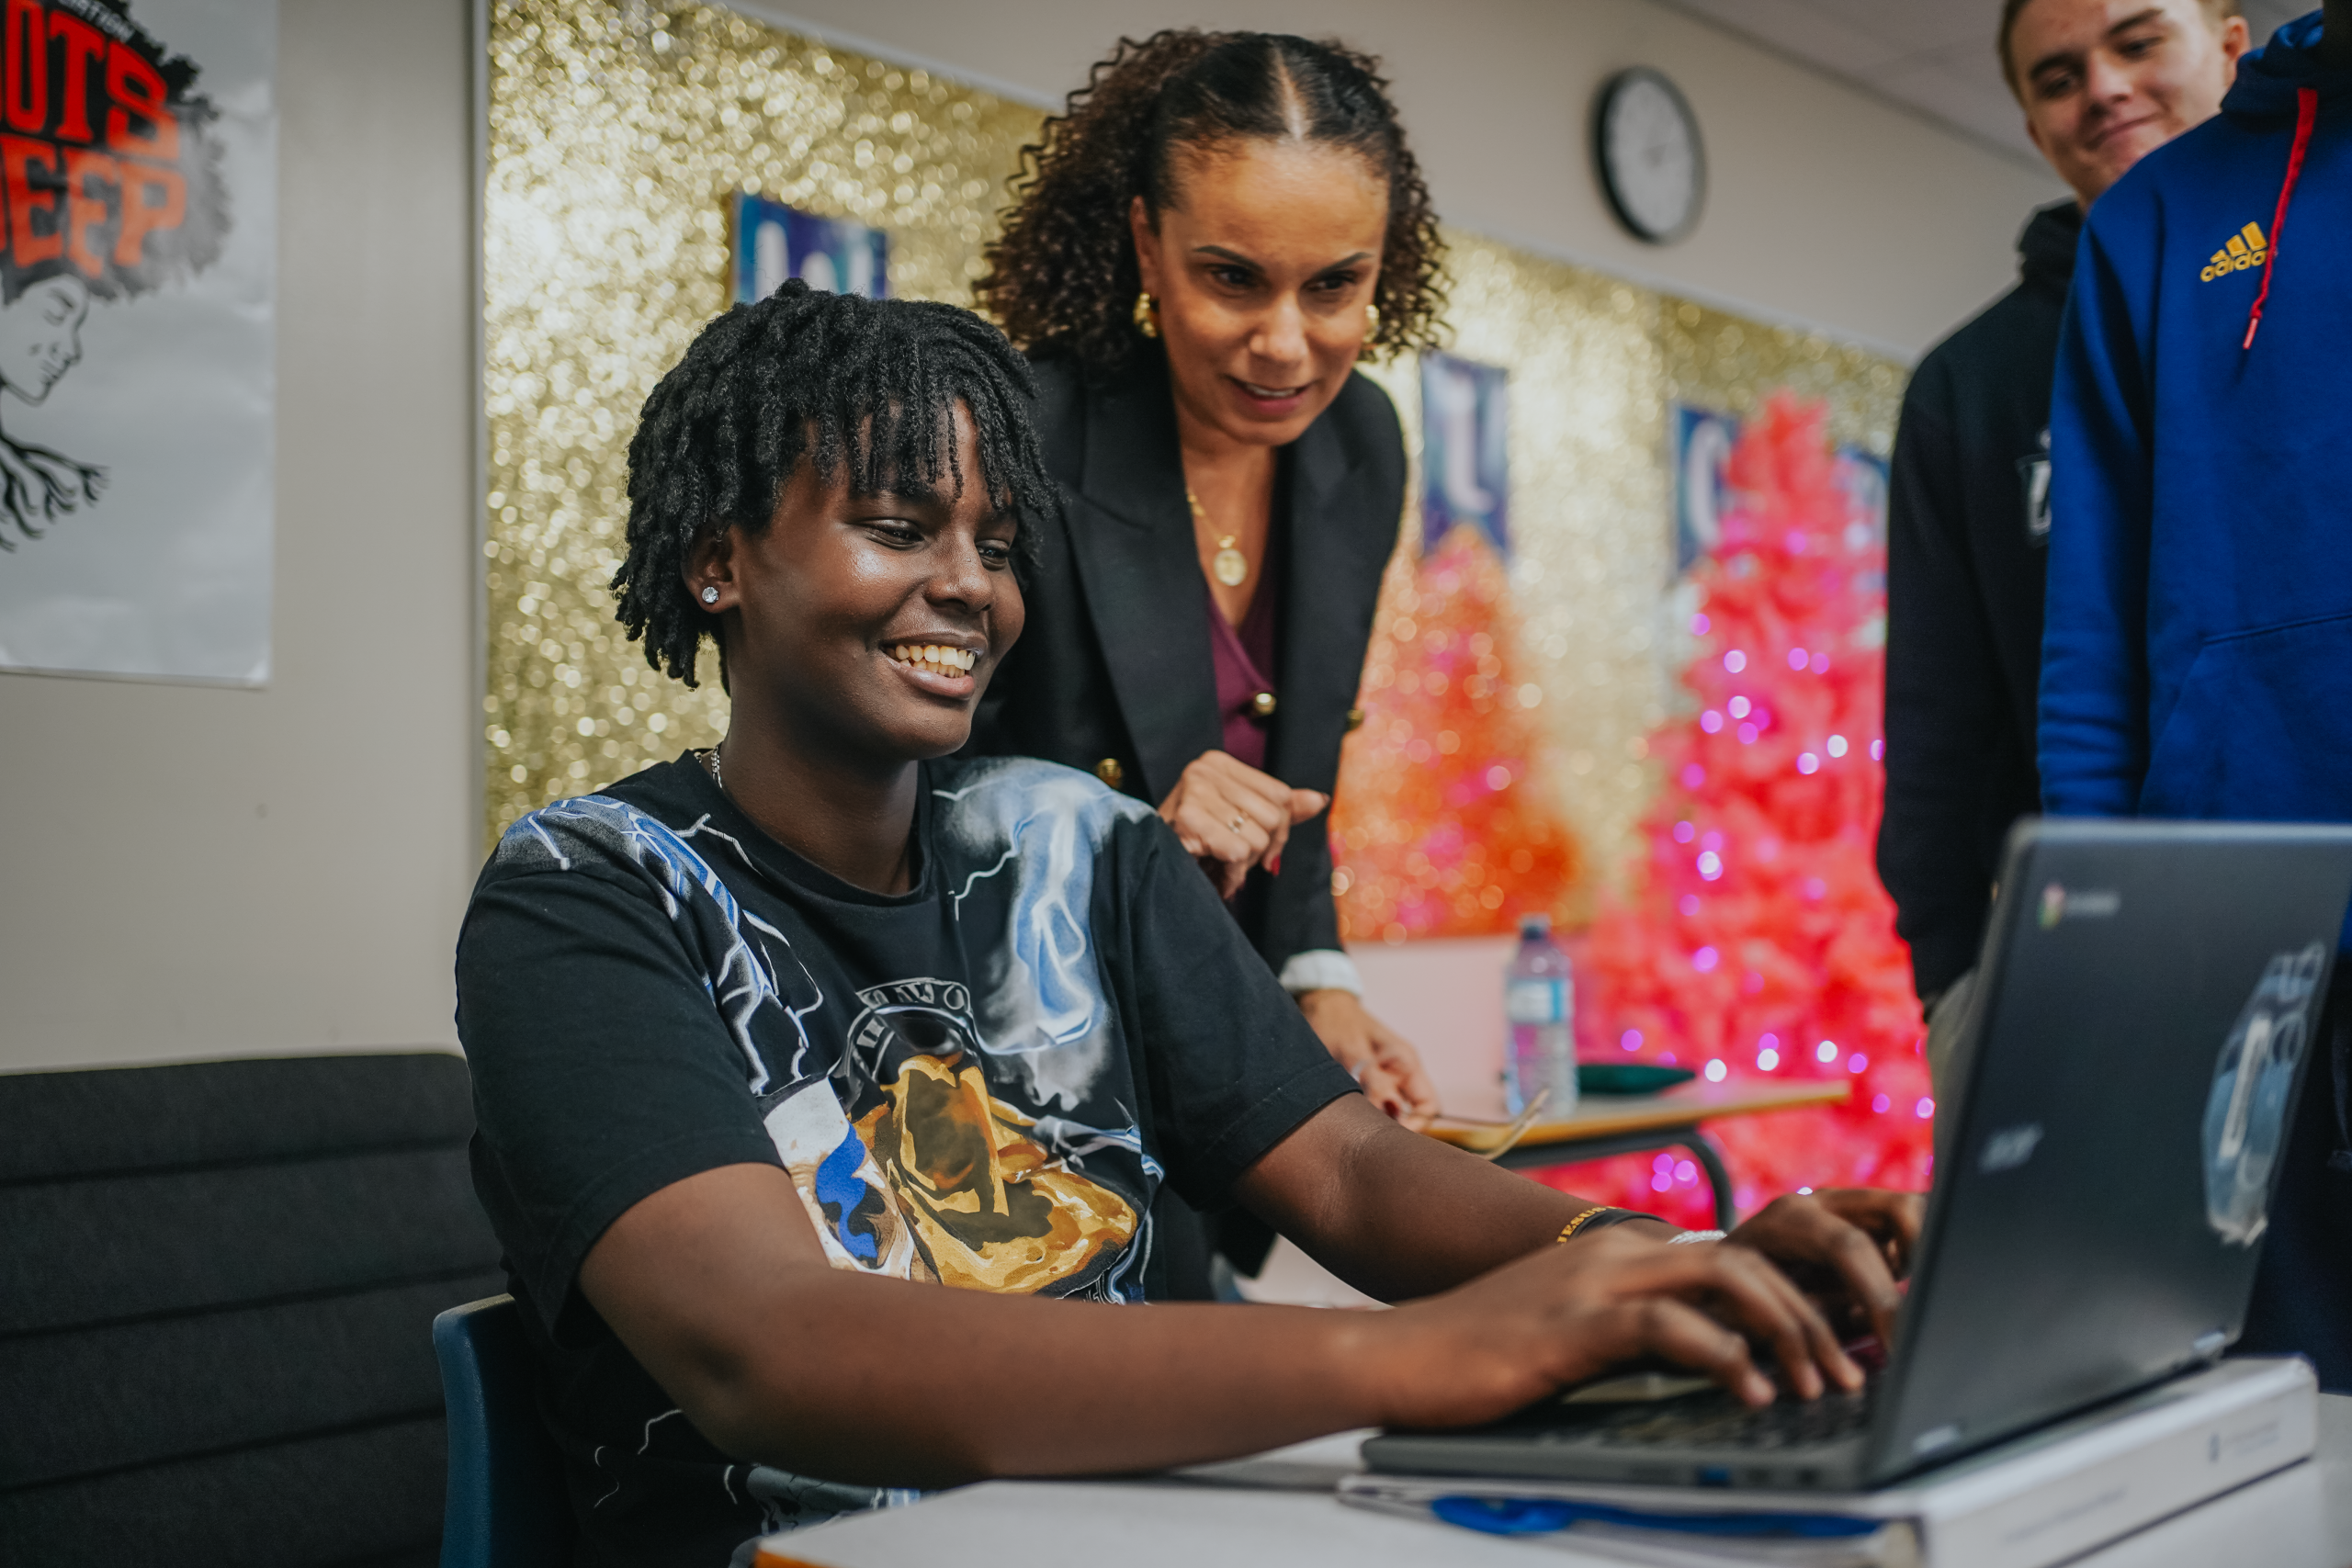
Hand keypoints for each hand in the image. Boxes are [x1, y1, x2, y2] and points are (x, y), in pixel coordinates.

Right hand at [1158, 750, 1325, 898]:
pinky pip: (1239, 852)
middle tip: (1234, 859)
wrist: (1148, 868)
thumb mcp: (1240, 820)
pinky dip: (1231, 873)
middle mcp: (1204, 769)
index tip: (1257, 848)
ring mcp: (1194, 791)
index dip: (1279, 831)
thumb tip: (1320, 800)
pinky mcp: (1187, 818)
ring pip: (1259, 837)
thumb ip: (1280, 810)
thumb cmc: (1196, 845)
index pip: (1281, 796)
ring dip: (1243, 864)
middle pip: (1274, 817)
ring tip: (1218, 863)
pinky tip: (1212, 871)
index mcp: (1218, 763)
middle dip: (1261, 849)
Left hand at [1298, 989, 1440, 1130]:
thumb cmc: (1337, 1022)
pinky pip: (1374, 1105)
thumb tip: (1392, 1109)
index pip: (1428, 1106)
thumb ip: (1373, 1080)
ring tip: (1357, 1127)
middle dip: (1395, 1129)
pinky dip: (1365, 1114)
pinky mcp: (1367, 1082)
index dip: (1416, 1126)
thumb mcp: (1353, 1050)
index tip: (1392, 1136)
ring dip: (1378, 1122)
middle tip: (1370, 1136)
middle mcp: (1400, 1073)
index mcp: (1405, 1062)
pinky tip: (1349, 1118)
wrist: (1319, 1004)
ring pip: (1391, 1112)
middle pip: (1412, 1114)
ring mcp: (1385, 1078)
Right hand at [1367, 1224, 1863, 1430]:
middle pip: (1744, 1258)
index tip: (1829, 1347)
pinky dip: (1724, 1357)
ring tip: (1816, 1383)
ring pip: (1724, 1277)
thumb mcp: (1570, 1335)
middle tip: (1845, 1370)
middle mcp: (1612, 1254)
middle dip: (1809, 1313)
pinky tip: (1750, 1392)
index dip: (1791, 1297)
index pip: (1729, 1255)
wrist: (1398, 1356)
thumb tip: (1704, 1365)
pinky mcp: (1573, 1323)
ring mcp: (1592, 1283)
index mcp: (1614, 1254)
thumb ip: (1629, 1335)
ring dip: (1786, 1328)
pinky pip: (1670, 1327)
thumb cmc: (1476, 1357)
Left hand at [1724, 1188, 1924, 1349]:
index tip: (1898, 1343)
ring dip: (1924, 1254)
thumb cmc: (1730, 1296)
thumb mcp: (1757, 1313)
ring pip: (1912, 1211)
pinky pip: (1910, 1226)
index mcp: (1789, 1219)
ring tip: (1917, 1299)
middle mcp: (1821, 1201)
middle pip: (1899, 1210)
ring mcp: (1847, 1203)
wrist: (1714, 1267)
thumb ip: (1805, 1328)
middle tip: (1927, 1317)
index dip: (1880, 1297)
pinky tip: (1907, 1291)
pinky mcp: (1866, 1216)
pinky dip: (1918, 1257)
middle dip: (1924, 1264)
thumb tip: (1848, 1366)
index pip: (1849, 1247)